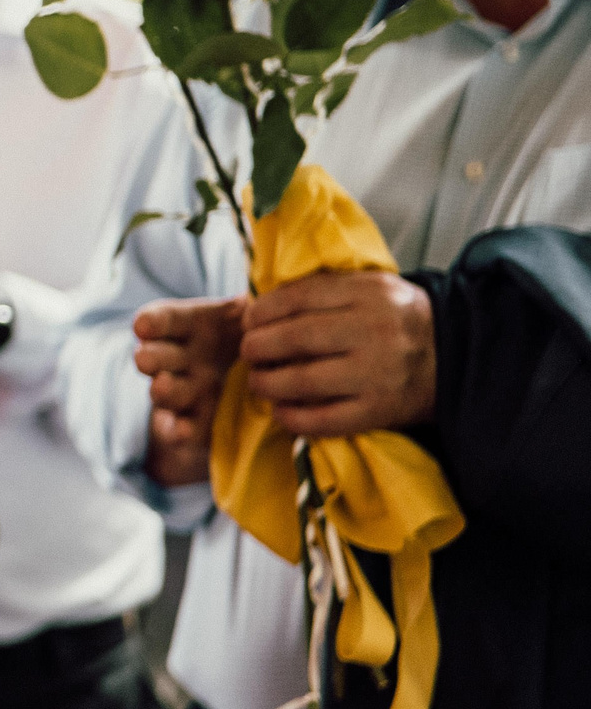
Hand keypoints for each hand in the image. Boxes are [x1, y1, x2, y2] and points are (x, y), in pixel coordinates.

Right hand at [133, 296, 244, 485]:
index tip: (143, 326)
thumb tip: (258, 294)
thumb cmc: (256, 332)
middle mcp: (180, 357)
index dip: (153, 322)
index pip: (165, 319)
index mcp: (189, 325)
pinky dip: (178, 431)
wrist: (260, 374)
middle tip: (146, 359)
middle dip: (151, 358)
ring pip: (166, 390)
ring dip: (164, 391)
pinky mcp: (193, 420)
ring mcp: (184, 390)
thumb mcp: (254, 312)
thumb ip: (253, 307)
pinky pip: (181, 427)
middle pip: (157, 355)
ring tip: (164, 388)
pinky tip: (180, 433)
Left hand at [241, 269, 435, 438]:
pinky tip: (280, 410)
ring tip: (258, 380)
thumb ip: (325, 291)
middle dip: (258, 346)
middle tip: (249, 351)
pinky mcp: (379, 410)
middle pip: (295, 338)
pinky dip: (292, 417)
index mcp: (369, 293)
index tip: (249, 320)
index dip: (263, 311)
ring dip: (267, 382)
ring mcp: (377, 374)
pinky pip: (323, 420)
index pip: (299, 298)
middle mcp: (374, 331)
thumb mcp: (372, 288)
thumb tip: (263, 306)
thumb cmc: (398, 320)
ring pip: (302, 380)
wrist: (458, 357)